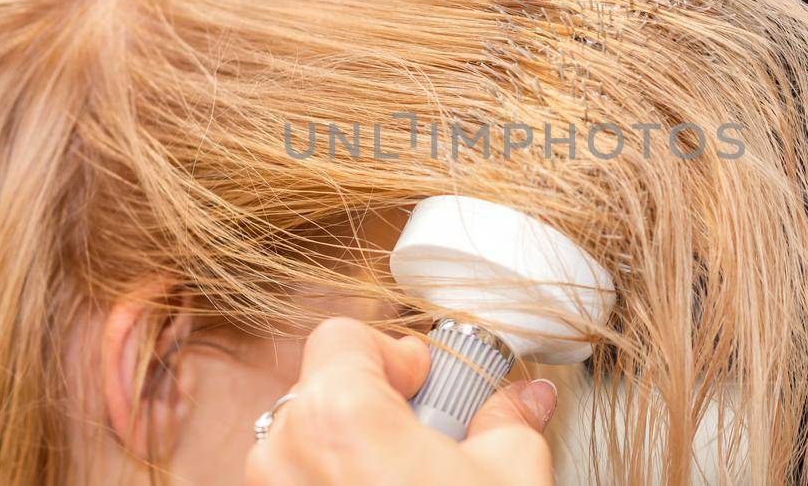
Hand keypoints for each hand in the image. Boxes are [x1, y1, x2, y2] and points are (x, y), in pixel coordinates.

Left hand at [244, 317, 558, 485]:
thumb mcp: (511, 479)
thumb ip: (508, 420)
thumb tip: (523, 399)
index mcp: (337, 416)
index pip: (342, 336)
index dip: (394, 353)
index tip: (428, 384)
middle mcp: (283, 456)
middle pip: (318, 391)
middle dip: (373, 407)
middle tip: (427, 441)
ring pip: (300, 448)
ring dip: (349, 456)